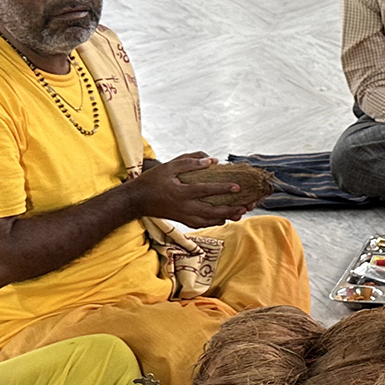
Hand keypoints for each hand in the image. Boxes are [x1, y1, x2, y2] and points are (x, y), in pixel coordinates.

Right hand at [128, 152, 253, 228]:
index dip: (222, 189)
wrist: (137, 201)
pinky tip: (225, 217)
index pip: (205, 191)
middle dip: (232, 208)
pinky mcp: (183, 221)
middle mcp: (184, 207)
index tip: (237, 187)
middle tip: (247, 204)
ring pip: (211, 220)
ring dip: (227, 216)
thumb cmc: (153, 181)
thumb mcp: (169, 166)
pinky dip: (216, 221)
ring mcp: (184, 216)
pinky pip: (204, 223)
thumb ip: (190, 162)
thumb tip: (211, 160)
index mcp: (181, 192)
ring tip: (241, 212)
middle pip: (213, 211)